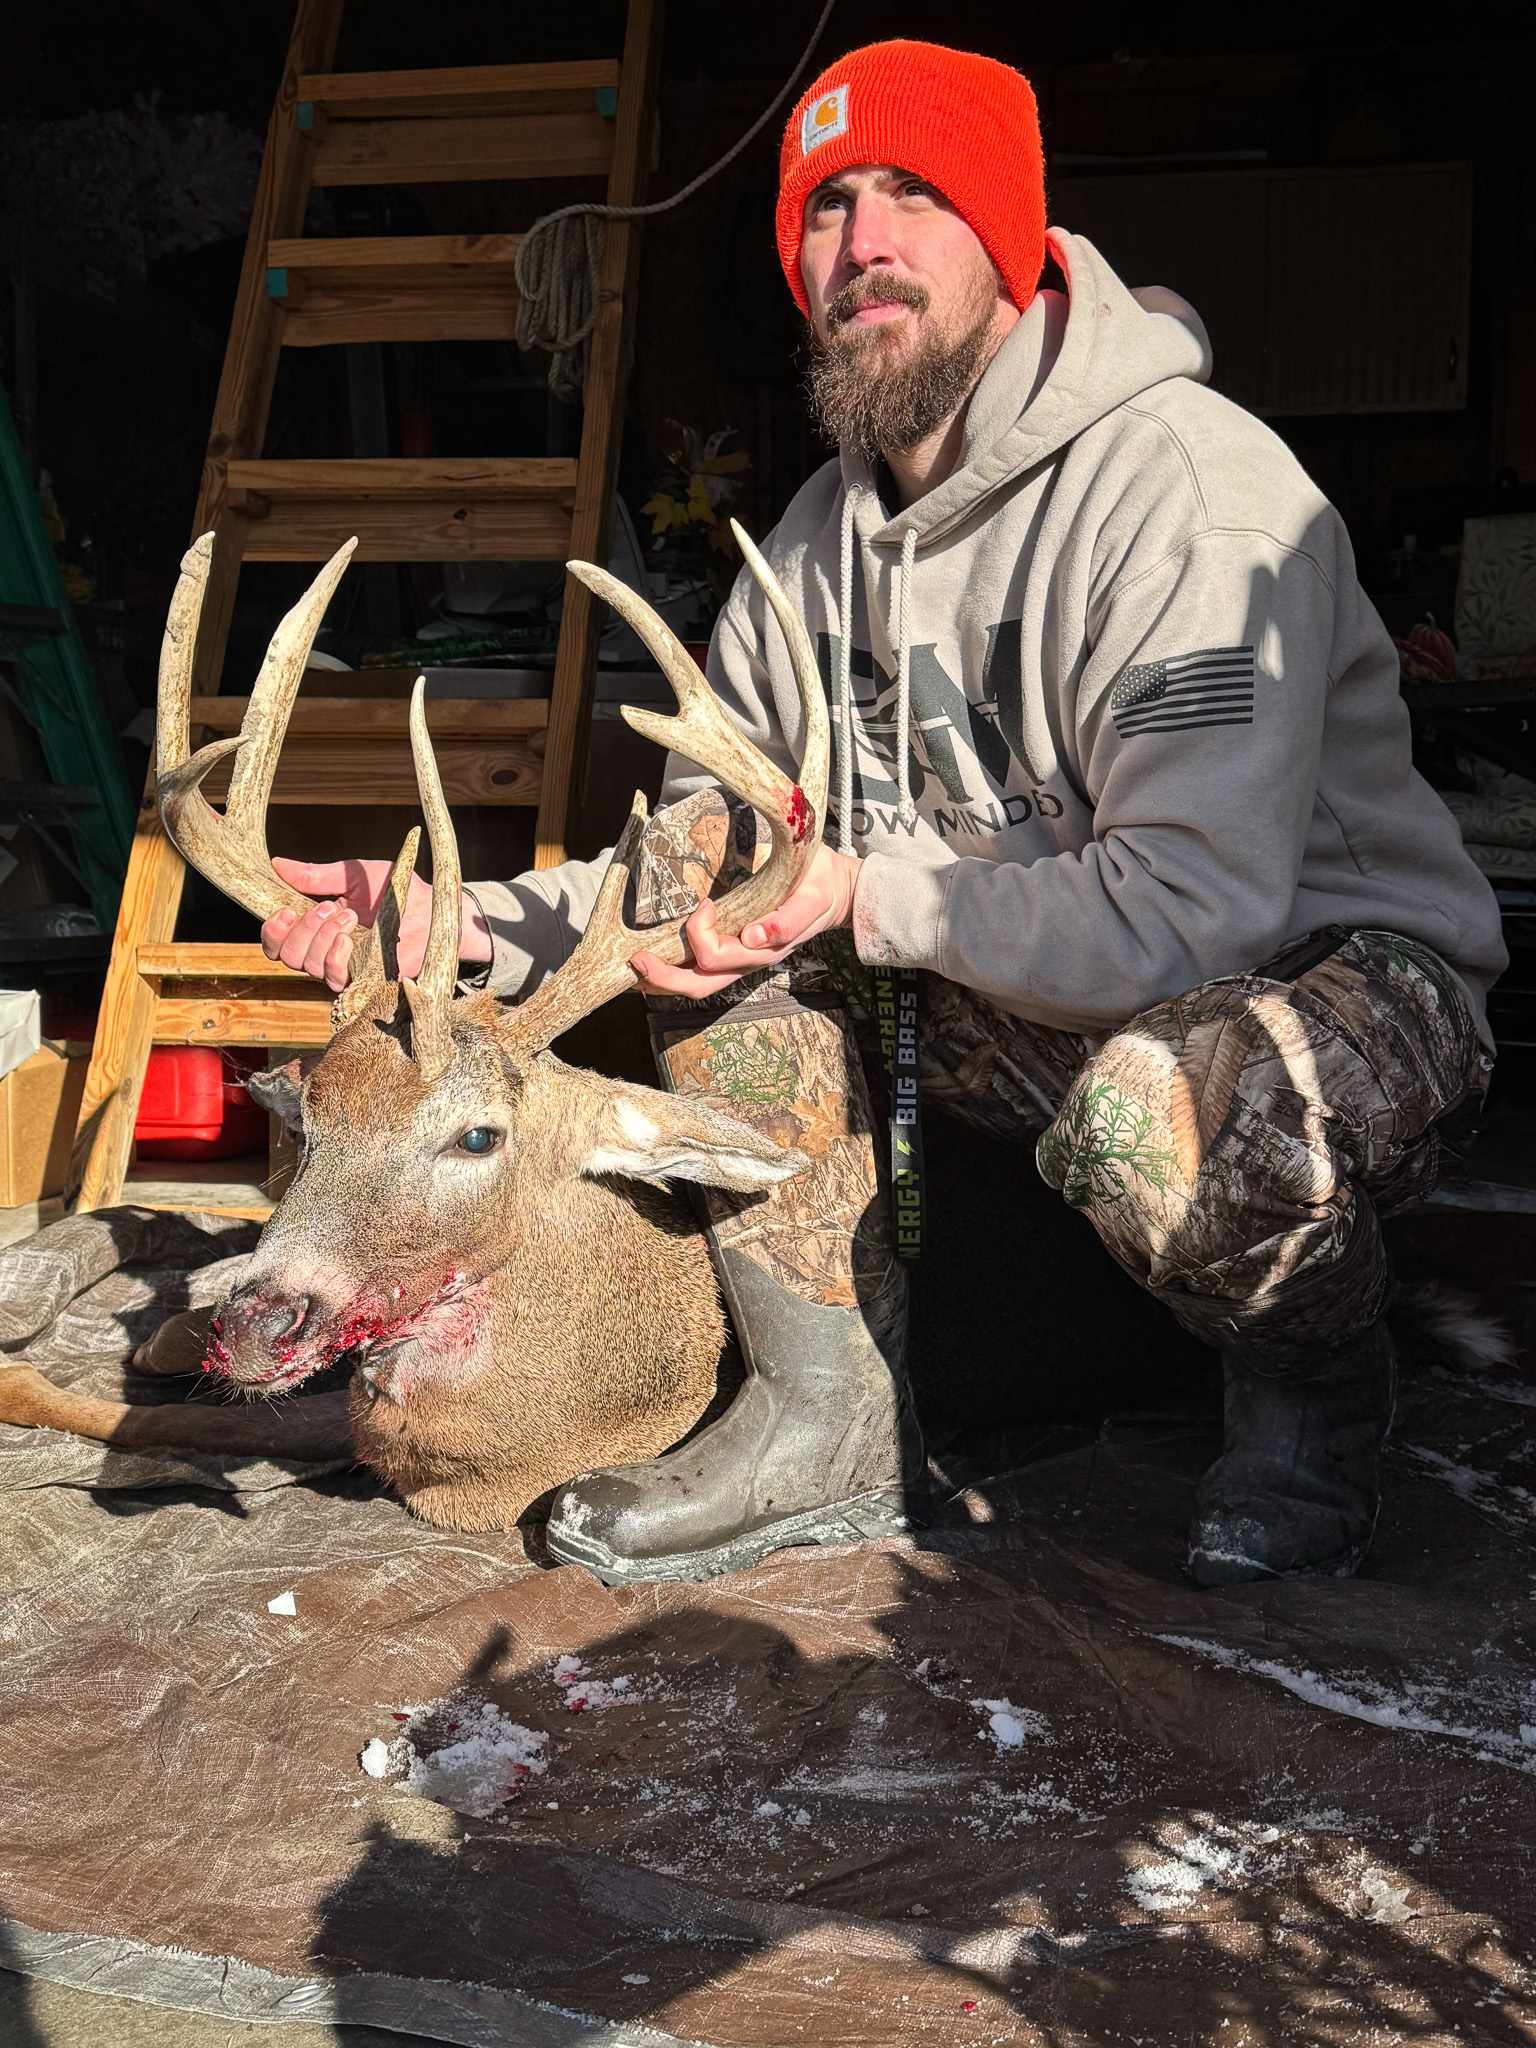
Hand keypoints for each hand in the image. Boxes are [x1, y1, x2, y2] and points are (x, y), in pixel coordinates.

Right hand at [260, 857, 492, 992]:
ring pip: (308, 965)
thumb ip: (316, 876)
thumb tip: (277, 864)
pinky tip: (348, 937)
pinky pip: (334, 977)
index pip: (278, 941)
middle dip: (300, 930)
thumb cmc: (396, 892)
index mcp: (316, 927)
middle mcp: (324, 950)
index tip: (284, 910)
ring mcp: (343, 967)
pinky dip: (335, 955)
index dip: (272, 930)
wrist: (432, 909)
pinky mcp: (362, 979)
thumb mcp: (352, 877)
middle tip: (326, 908)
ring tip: (347, 915)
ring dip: (321, 937)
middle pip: (287, 954)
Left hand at [631, 845, 860, 999]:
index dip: (700, 934)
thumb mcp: (812, 898)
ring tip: (638, 969)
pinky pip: (703, 973)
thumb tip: (754, 937)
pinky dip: (675, 972)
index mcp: (764, 949)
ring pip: (698, 985)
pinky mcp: (737, 952)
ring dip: (664, 980)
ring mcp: (742, 960)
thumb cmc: (820, 889)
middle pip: (700, 986)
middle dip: (664, 976)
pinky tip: (658, 966)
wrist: (838, 892)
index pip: (718, 957)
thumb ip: (788, 920)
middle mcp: (749, 961)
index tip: (705, 903)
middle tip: (637, 959)